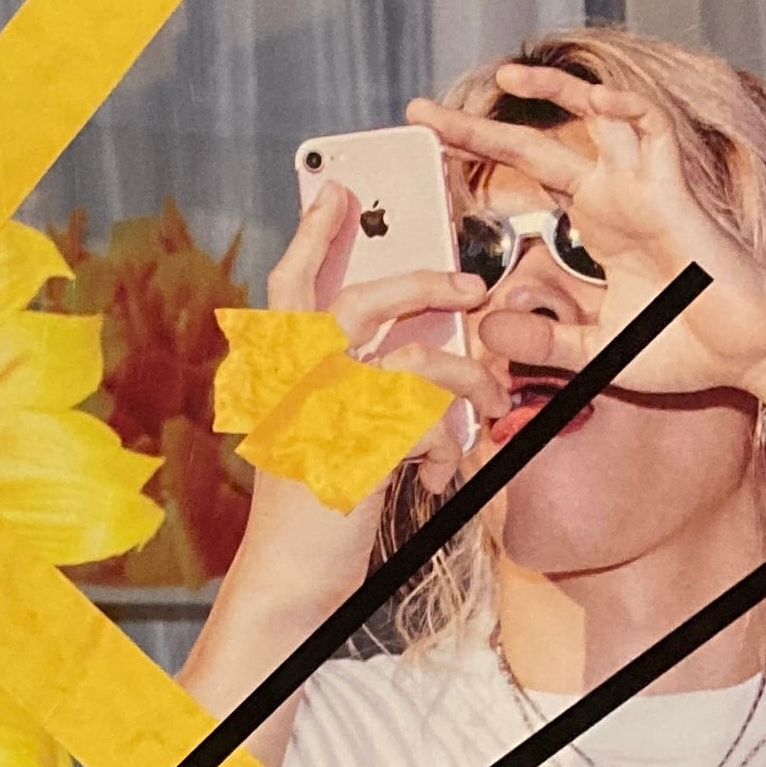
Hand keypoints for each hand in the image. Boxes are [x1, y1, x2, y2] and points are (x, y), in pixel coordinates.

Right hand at [265, 177, 506, 486]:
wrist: (290, 580)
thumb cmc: (311, 505)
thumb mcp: (317, 432)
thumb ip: (345, 380)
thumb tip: (412, 337)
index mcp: (276, 373)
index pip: (287, 287)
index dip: (311, 235)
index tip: (336, 187)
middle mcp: (289, 387)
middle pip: (360, 304)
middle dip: (424, 284)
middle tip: (470, 284)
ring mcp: (319, 420)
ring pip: (415, 363)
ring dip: (468, 382)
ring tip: (490, 402)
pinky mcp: (353, 458)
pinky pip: (426, 424)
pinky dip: (445, 448)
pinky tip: (437, 474)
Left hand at [402, 65, 765, 400]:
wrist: (746, 355)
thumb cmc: (684, 348)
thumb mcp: (594, 349)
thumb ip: (543, 339)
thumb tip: (487, 325)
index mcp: (597, 224)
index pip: (527, 178)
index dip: (479, 159)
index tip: (429, 151)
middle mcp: (616, 196)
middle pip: (539, 144)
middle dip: (479, 124)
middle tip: (421, 112)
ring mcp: (646, 189)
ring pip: (600, 115)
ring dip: (556, 91)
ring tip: (506, 76)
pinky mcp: (676, 193)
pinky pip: (654, 131)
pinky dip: (628, 108)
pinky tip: (595, 98)